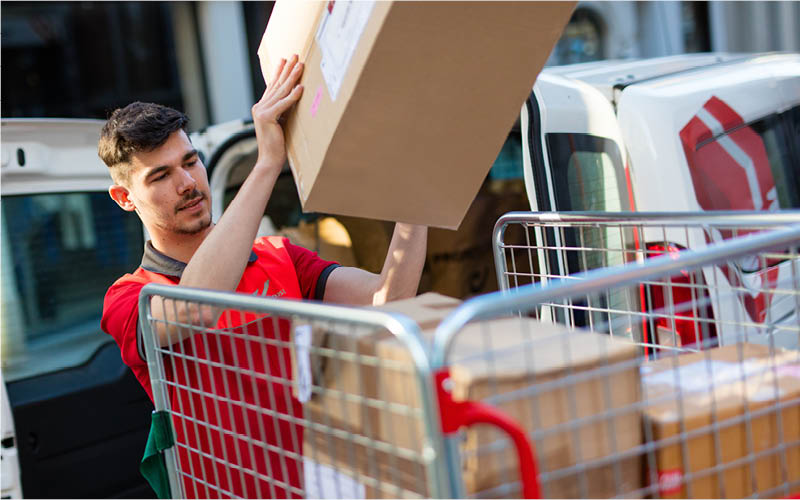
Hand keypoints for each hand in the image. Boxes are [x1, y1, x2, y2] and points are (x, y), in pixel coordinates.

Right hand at [251, 54, 303, 171]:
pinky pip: (283, 104)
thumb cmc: (278, 145)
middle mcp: (259, 107)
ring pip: (281, 91)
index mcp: (262, 107)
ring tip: (300, 66)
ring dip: (292, 77)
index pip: (272, 86)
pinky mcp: (267, 117)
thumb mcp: (281, 122)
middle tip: (295, 56)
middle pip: (276, 85)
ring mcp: (261, 111)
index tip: (285, 60)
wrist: (269, 160)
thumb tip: (295, 97)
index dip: (279, 72)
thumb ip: (284, 110)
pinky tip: (301, 87)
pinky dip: (293, 96)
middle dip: (287, 69)